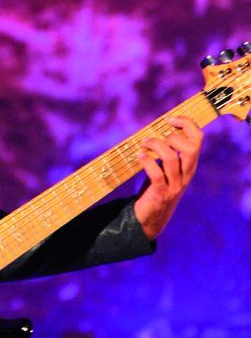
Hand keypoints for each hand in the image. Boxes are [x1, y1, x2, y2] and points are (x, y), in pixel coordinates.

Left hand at [133, 116, 202, 240]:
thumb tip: (155, 127)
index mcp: (189, 164)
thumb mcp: (167, 169)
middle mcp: (186, 174)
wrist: (152, 218)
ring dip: (155, 146)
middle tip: (156, 137)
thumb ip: (168, 152)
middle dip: (173, 136)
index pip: (198, 139)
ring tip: (143, 144)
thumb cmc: (157, 187)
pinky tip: (139, 156)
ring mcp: (175, 185)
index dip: (186, 124)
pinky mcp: (161, 194)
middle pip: (191, 148)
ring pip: (171, 159)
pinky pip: (156, 174)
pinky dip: (146, 162)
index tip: (170, 119)